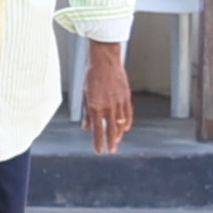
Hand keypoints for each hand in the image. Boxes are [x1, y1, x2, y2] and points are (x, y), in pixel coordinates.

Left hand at [82, 37, 136, 153]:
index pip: (97, 130)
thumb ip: (86, 112)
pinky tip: (125, 128)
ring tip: (117, 141)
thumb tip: (86, 127)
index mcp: (95, 107)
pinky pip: (128, 114)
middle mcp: (108, 107)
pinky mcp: (126, 97)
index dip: (98, 142)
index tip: (99, 151)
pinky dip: (127, 123)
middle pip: (111, 130)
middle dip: (111, 142)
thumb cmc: (91, 75)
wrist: (105, 60)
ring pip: (120, 124)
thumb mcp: (84, 94)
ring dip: (119, 134)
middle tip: (111, 150)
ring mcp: (118, 103)